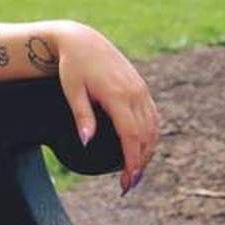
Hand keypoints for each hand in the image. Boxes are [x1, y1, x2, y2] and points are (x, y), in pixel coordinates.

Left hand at [53, 21, 159, 194]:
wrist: (81, 39)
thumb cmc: (72, 64)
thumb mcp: (72, 89)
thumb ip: (82, 116)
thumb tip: (87, 143)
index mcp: (117, 94)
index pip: (131, 136)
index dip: (131, 162)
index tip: (127, 182)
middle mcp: (134, 92)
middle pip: (145, 137)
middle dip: (140, 164)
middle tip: (129, 184)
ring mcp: (140, 89)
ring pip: (153, 128)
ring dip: (148, 152)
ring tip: (136, 171)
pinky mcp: (141, 86)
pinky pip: (153, 116)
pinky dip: (151, 135)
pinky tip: (144, 148)